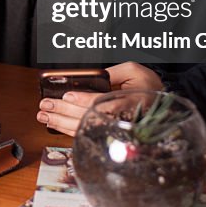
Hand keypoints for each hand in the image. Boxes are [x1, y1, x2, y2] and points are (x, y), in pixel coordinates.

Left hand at [35, 62, 163, 136]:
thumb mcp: (133, 71)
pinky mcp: (108, 135)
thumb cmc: (147, 87)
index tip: (67, 97)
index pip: (102, 103)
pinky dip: (68, 130)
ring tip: (44, 115)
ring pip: (84, 129)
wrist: (161, 107)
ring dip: (61, 123)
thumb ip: (112, 73)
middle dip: (64, 112)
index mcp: (130, 102)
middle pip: (87, 118)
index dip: (83, 100)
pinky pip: (86, 135)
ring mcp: (114, 130)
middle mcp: (121, 120)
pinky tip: (55, 124)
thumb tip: (92, 77)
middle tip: (46, 105)